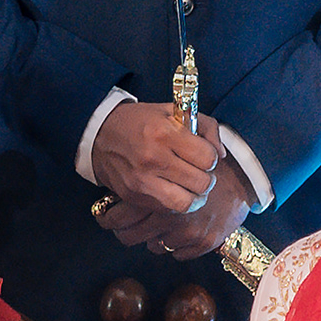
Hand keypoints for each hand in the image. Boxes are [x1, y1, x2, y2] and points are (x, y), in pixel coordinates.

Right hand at [89, 101, 225, 216]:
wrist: (99, 134)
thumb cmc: (141, 121)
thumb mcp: (173, 111)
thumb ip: (205, 127)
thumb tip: (221, 155)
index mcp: (165, 132)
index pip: (208, 158)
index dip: (211, 158)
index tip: (203, 155)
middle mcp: (153, 157)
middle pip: (201, 183)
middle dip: (206, 179)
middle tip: (199, 173)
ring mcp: (142, 180)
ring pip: (186, 203)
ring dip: (194, 197)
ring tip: (190, 188)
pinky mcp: (134, 196)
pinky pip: (167, 209)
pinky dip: (175, 203)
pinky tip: (172, 191)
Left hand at [101, 155, 253, 260]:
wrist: (244, 178)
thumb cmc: (205, 160)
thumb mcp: (175, 152)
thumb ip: (146, 161)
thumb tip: (123, 169)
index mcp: (157, 191)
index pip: (118, 216)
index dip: (107, 218)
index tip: (104, 215)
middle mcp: (169, 215)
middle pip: (130, 236)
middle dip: (124, 232)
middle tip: (121, 226)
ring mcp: (186, 232)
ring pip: (153, 246)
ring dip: (150, 237)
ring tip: (151, 226)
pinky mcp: (203, 243)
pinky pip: (177, 254)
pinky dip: (173, 244)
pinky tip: (174, 231)